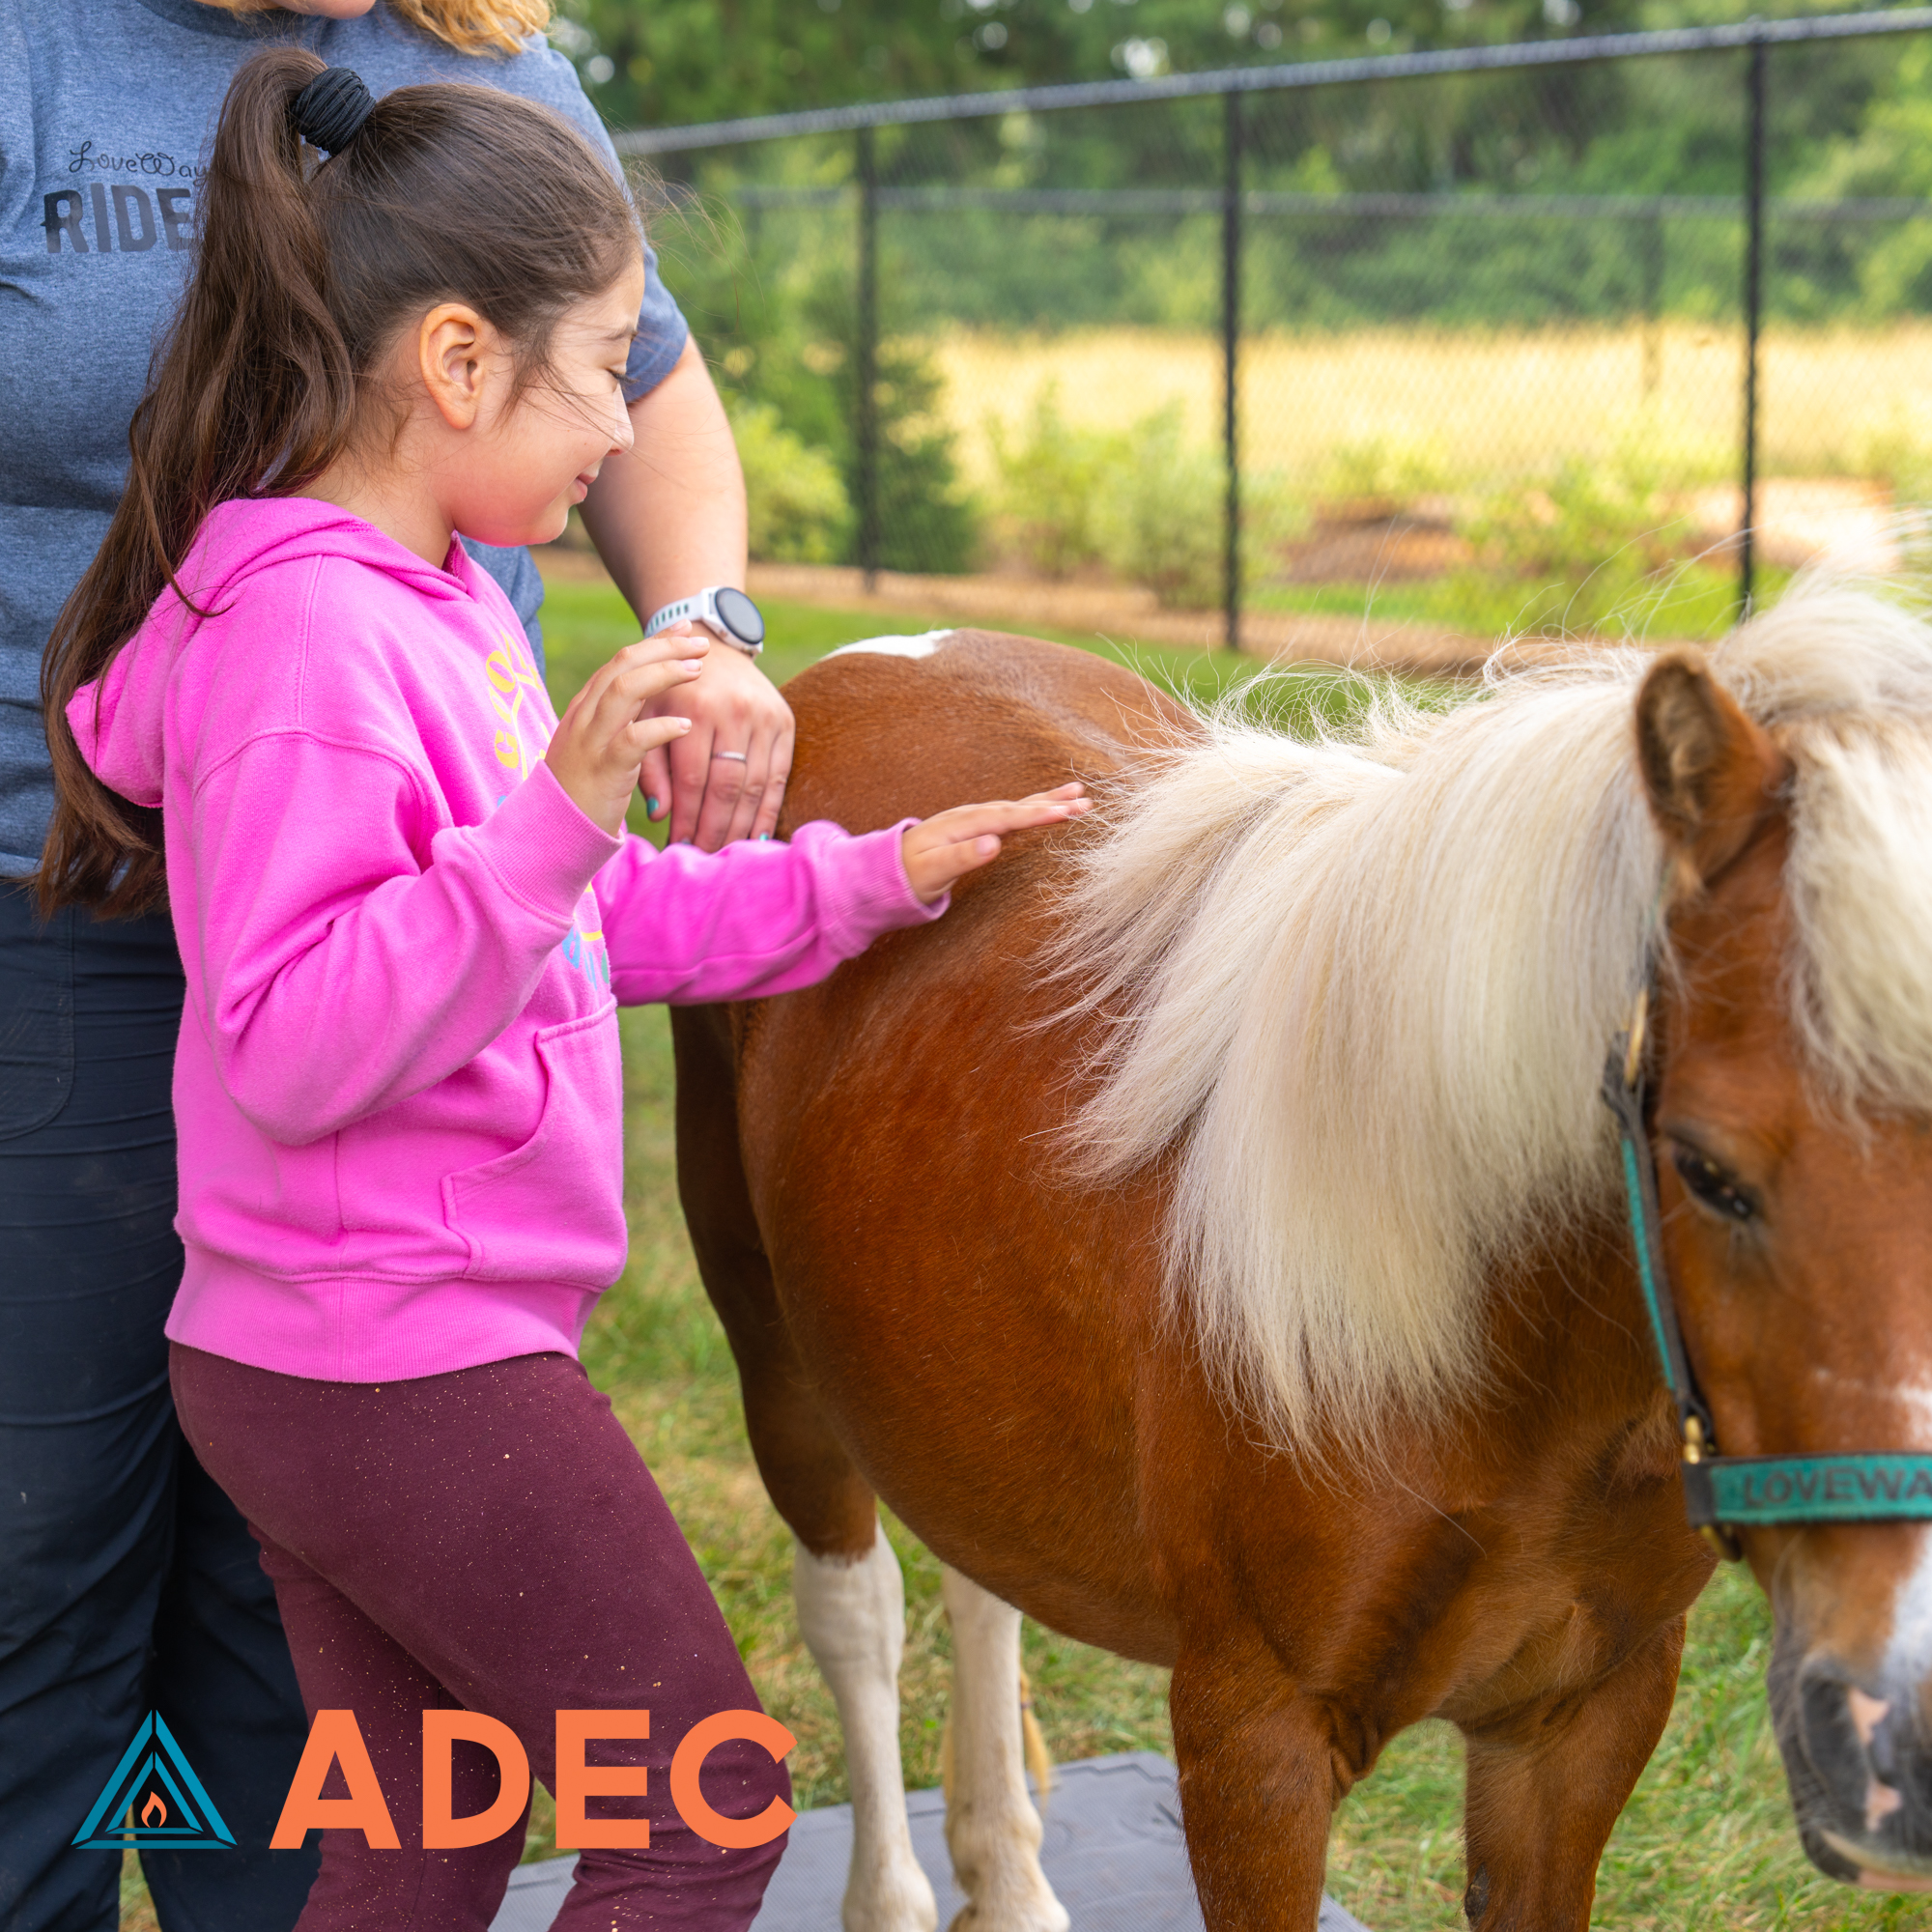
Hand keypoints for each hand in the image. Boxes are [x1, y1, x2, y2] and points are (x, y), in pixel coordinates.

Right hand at [545, 636, 707, 836]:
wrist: (551, 832)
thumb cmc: (582, 792)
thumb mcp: (599, 746)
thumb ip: (618, 722)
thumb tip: (649, 700)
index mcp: (585, 708)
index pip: (620, 662)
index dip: (654, 643)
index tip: (684, 629)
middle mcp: (584, 717)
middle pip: (622, 665)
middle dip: (663, 648)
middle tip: (701, 643)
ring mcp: (590, 742)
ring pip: (623, 692)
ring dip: (662, 675)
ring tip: (696, 671)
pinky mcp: (601, 771)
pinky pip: (631, 741)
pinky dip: (659, 728)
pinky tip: (685, 725)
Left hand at [637, 624, 794, 848]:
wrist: (710, 644)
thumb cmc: (667, 690)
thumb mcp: (646, 716)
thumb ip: (649, 766)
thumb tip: (659, 816)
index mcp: (693, 708)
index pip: (692, 779)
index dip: (686, 818)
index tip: (677, 847)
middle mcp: (733, 711)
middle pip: (726, 787)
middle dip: (714, 829)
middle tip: (704, 858)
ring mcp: (764, 717)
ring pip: (755, 786)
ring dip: (741, 827)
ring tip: (726, 852)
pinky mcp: (785, 722)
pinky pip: (779, 776)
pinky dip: (769, 811)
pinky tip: (758, 836)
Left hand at [900, 784, 1088, 905]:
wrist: (887, 868)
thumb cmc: (909, 874)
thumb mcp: (932, 871)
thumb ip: (962, 857)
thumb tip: (994, 844)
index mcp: (963, 824)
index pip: (1007, 817)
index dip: (1038, 814)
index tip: (1066, 812)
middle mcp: (971, 816)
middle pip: (1018, 807)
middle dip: (1053, 804)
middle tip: (1087, 802)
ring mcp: (974, 819)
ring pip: (1017, 807)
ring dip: (1048, 801)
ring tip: (1078, 794)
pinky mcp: (976, 827)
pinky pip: (1011, 815)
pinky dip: (1032, 808)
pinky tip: (1048, 806)